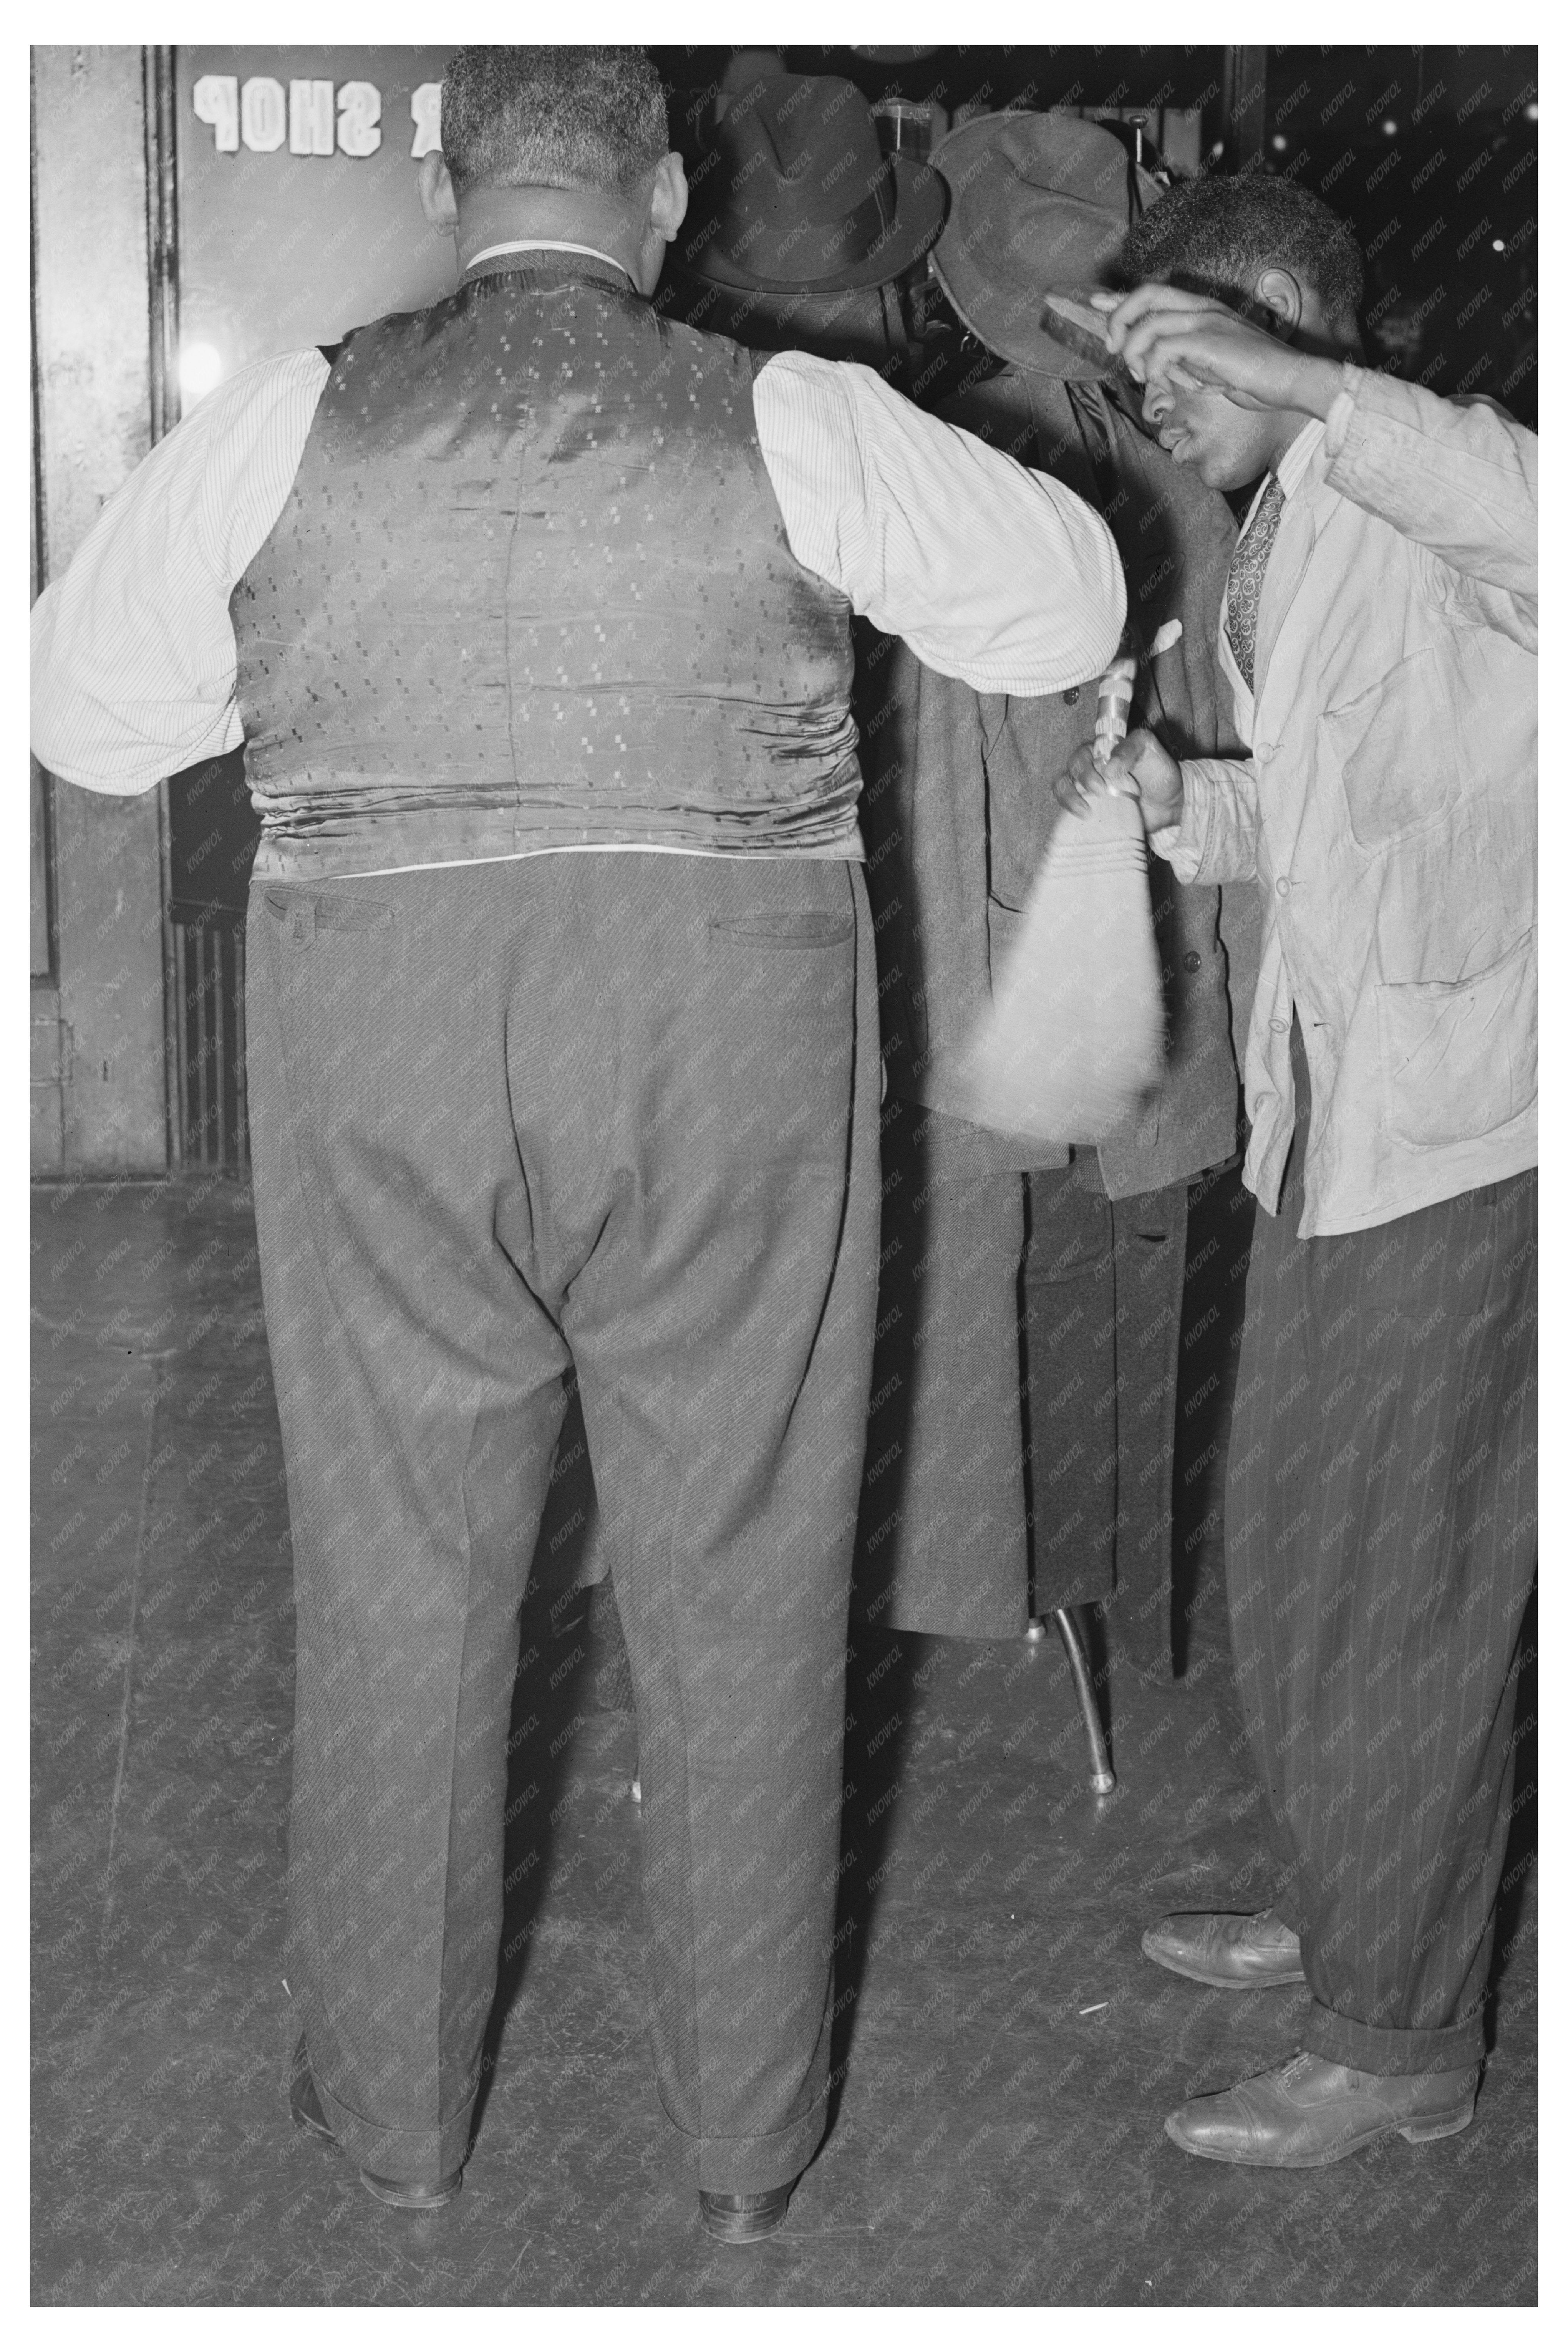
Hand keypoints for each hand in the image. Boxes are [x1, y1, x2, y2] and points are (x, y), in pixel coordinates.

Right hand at [1054, 728, 1183, 835]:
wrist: (1169, 805)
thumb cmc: (1159, 773)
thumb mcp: (1149, 750)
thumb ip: (1130, 749)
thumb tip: (1108, 768)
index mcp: (1101, 751)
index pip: (1082, 753)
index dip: (1086, 765)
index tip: (1106, 776)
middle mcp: (1090, 769)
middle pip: (1070, 771)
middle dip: (1081, 781)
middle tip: (1101, 793)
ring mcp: (1087, 790)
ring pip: (1062, 788)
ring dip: (1068, 798)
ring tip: (1085, 812)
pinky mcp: (1088, 810)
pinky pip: (1068, 810)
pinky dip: (1070, 814)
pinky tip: (1083, 819)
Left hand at [1090, 284, 1340, 417]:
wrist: (1289, 380)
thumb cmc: (1253, 378)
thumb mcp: (1210, 367)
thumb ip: (1183, 361)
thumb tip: (1155, 369)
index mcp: (1202, 310)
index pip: (1154, 293)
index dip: (1121, 297)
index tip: (1096, 302)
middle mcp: (1202, 308)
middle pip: (1146, 294)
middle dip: (1118, 317)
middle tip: (1112, 347)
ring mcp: (1205, 322)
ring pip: (1148, 324)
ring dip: (1134, 352)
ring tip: (1140, 376)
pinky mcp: (1207, 342)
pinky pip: (1162, 348)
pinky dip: (1152, 367)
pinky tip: (1160, 382)